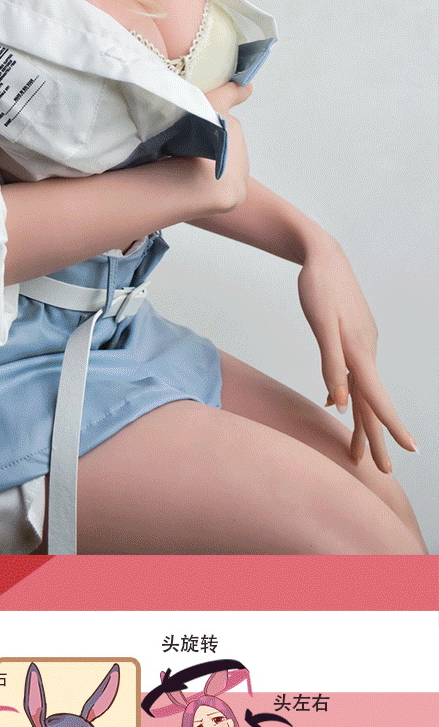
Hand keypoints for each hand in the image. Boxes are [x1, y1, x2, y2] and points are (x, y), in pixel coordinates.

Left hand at [296, 229, 414, 479]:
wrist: (322, 255)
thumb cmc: (317, 286)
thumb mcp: (320, 323)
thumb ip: (329, 363)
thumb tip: (337, 402)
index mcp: (358, 351)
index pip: (375, 398)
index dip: (391, 426)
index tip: (409, 451)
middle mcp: (364, 352)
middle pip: (372, 403)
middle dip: (377, 438)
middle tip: (385, 471)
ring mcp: (361, 345)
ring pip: (363, 392)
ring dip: (361, 422)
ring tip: (357, 452)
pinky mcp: (354, 339)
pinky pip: (355, 376)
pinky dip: (351, 395)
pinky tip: (338, 401)